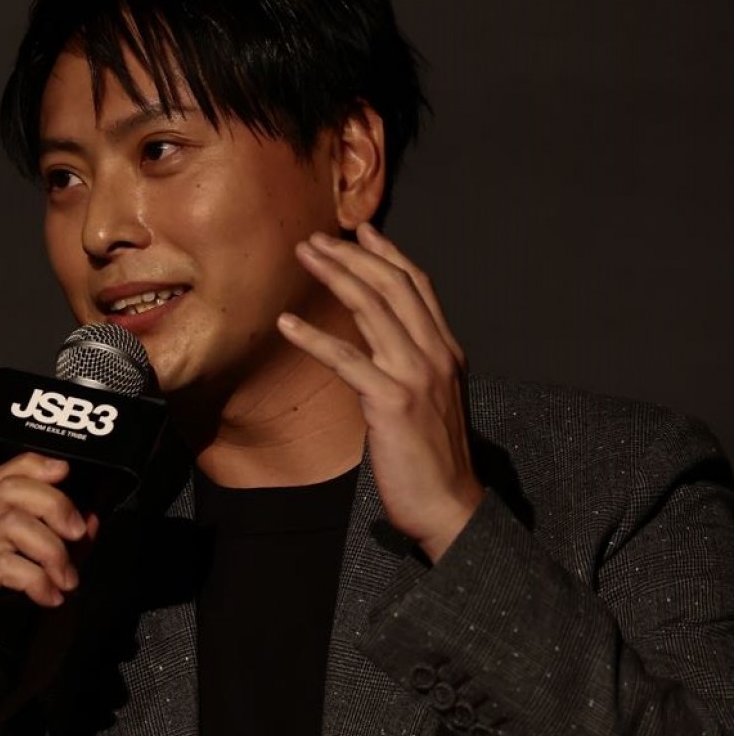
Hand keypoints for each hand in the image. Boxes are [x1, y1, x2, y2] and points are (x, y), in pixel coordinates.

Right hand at [0, 451, 97, 735]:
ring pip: (9, 527)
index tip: (68, 474)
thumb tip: (92, 517)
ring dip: (51, 551)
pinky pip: (0, 565)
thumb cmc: (21, 644)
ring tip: (66, 584)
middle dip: (54, 506)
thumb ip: (72, 553)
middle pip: (9, 492)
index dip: (35, 465)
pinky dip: (34, 578)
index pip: (5, 478)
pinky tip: (48, 599)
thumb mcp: (59, 588)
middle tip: (78, 538)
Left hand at [278, 223, 483, 560]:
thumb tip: (383, 341)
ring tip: (304, 257)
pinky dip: (314, 337)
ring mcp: (415, 375)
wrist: (450, 504)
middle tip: (317, 239)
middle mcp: (435, 354)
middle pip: (393, 286)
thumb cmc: (434, 458)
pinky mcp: (391, 401)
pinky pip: (346, 359)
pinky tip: (286, 323)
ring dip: (334, 275)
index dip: (388, 254)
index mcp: (447, 351)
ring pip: (372, 308)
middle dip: (352, 255)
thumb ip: (414, 364)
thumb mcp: (432, 398)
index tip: (360, 232)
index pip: (419, 286)